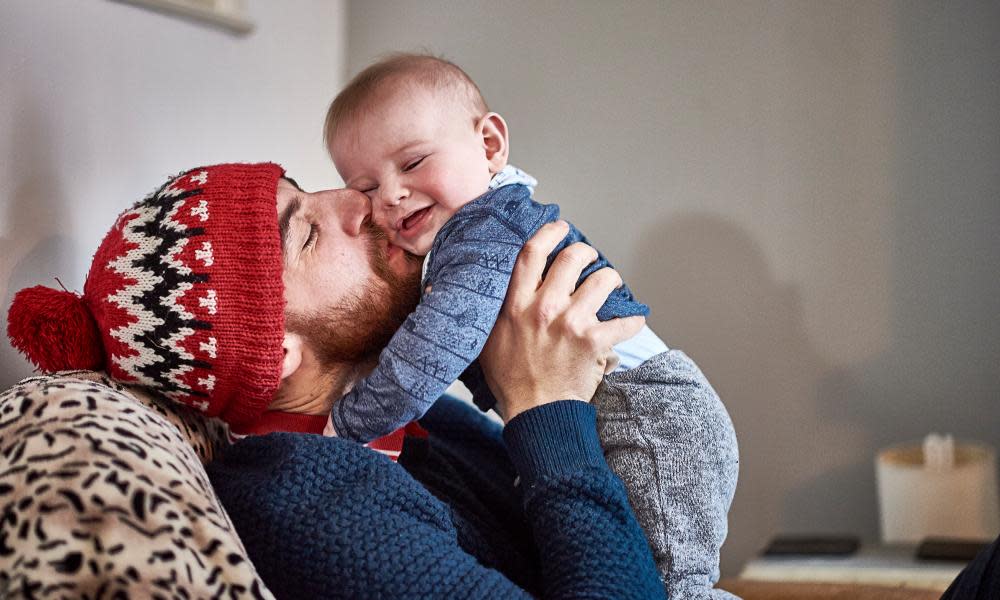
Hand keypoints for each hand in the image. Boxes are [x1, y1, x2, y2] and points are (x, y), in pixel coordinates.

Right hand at [479, 221, 644, 421]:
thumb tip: (502, 288)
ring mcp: (570, 323)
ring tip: (610, 285)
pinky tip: (632, 320)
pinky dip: (633, 319)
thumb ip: (498, 311)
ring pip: (603, 279)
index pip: (532, 253)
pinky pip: (626, 320)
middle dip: (586, 252)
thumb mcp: (489, 339)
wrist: (535, 412)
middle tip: (590, 257)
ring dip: (611, 279)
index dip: (550, 233)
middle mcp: (543, 308)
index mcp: (515, 304)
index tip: (560, 228)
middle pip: (572, 258)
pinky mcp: (593, 342)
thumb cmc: (511, 379)